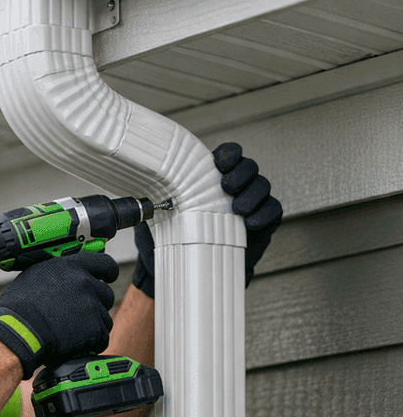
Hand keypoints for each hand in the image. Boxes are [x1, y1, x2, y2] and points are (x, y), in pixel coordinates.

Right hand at [0, 252, 117, 378]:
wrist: (19, 330)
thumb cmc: (19, 307)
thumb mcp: (34, 276)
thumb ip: (57, 274)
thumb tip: (63, 277)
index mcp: (70, 266)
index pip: (104, 263)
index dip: (108, 273)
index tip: (107, 278)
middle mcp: (84, 282)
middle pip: (106, 294)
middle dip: (96, 304)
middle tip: (79, 313)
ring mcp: (92, 305)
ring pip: (104, 317)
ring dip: (92, 325)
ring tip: (71, 331)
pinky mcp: (95, 328)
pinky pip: (101, 337)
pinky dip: (91, 342)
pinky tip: (73, 342)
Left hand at [131, 142, 283, 296]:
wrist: (189, 262)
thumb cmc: (176, 233)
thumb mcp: (162, 214)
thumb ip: (158, 201)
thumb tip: (143, 197)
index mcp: (212, 176)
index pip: (228, 154)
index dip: (229, 154)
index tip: (220, 162)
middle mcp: (235, 185)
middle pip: (249, 167)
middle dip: (242, 173)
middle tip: (227, 186)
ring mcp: (251, 201)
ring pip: (262, 186)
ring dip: (253, 195)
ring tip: (238, 209)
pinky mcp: (263, 220)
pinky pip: (273, 210)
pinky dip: (265, 214)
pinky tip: (251, 222)